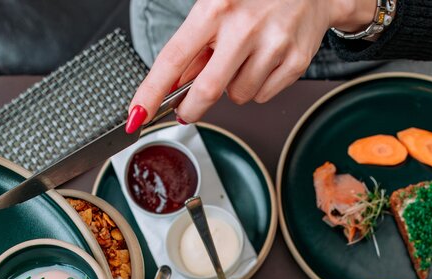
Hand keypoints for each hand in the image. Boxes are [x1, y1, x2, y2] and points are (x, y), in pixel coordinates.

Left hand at [128, 0, 375, 126]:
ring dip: (233, 88)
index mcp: (215, 7)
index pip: (173, 59)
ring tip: (244, 59)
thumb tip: (173, 83)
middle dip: (192, 109)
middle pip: (208, 92)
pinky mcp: (295, 62)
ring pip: (238, 96)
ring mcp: (273, 46)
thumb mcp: (217, 4)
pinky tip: (264, 61)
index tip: (136, 114)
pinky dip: (259, 86)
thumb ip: (194, 42)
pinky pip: (263, 96)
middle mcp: (244, 27)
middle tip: (186, 111)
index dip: (151, 92)